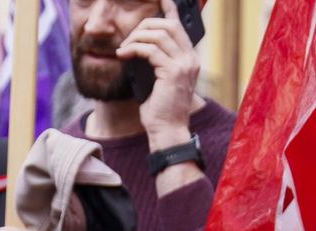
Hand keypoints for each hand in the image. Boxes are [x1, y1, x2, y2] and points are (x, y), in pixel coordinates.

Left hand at [119, 0, 199, 145]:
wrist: (167, 132)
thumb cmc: (160, 111)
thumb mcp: (159, 81)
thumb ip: (156, 61)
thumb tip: (139, 46)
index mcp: (190, 59)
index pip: (179, 26)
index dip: (169, 9)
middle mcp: (191, 59)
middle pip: (169, 25)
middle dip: (145, 25)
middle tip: (129, 37)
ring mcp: (184, 65)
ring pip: (159, 34)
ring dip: (136, 37)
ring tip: (124, 48)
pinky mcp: (173, 72)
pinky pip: (150, 50)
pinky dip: (134, 49)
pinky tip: (123, 54)